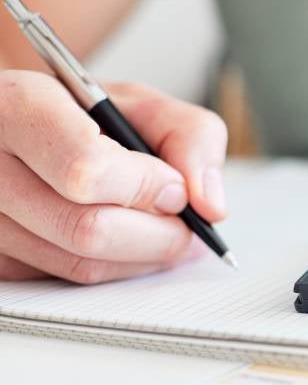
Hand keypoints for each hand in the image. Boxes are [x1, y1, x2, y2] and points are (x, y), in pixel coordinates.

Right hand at [0, 70, 227, 282]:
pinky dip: (113, 268)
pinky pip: (66, 281)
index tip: (174, 187)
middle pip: (88, 230)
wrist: (21, 130)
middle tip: (185, 224)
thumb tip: (210, 206)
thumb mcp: (142, 103)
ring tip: (165, 232)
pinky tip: (127, 243)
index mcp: (20, 109)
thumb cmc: (83, 115)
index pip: (85, 170)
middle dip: (158, 234)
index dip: (146, 188)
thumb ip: (191, 138)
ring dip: (142, 257)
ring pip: (80, 266)